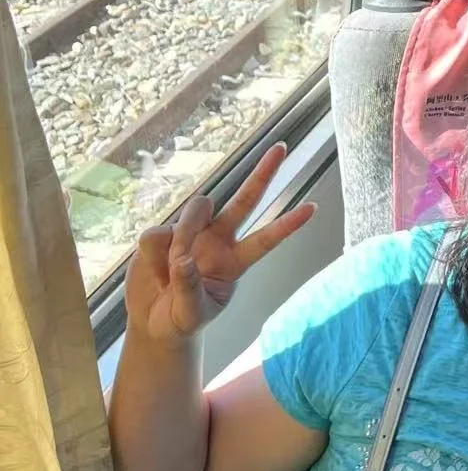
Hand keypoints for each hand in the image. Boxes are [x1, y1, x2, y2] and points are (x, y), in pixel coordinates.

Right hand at [124, 144, 315, 345]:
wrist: (151, 323)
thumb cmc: (181, 320)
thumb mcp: (190, 314)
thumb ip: (189, 287)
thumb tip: (184, 258)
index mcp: (234, 261)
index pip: (266, 239)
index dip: (287, 225)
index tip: (314, 208)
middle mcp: (218, 240)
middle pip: (245, 200)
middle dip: (262, 174)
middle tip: (282, 147)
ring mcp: (190, 233)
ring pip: (196, 209)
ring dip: (185, 233)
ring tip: (171, 269)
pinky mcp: (160, 234)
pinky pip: (156, 235)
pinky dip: (153, 257)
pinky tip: (152, 271)